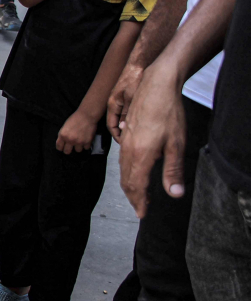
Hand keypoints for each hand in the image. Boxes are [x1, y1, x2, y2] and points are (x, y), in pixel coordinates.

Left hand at [56, 110, 96, 153]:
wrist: (86, 116)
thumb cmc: (74, 119)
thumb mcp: (64, 127)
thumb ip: (63, 136)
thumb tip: (62, 143)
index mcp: (63, 135)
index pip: (59, 147)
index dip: (61, 147)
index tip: (63, 146)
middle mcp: (70, 140)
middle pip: (67, 152)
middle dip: (68, 149)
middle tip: (71, 146)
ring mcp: (79, 142)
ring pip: (77, 151)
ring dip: (79, 146)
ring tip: (80, 140)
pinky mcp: (87, 142)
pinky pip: (86, 148)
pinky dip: (86, 144)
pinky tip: (86, 139)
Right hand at [106, 61, 144, 140]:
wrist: (140, 63)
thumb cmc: (135, 77)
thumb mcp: (132, 98)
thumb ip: (127, 113)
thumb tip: (124, 127)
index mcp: (113, 104)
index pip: (111, 126)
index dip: (118, 136)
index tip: (125, 144)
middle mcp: (115, 102)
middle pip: (116, 122)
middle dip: (123, 133)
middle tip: (132, 141)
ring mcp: (120, 99)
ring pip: (123, 117)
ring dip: (129, 125)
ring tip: (138, 133)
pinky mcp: (127, 95)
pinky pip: (128, 110)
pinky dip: (133, 117)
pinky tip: (143, 119)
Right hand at [120, 61, 186, 218]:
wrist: (155, 85)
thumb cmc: (169, 113)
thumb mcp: (177, 144)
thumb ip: (173, 170)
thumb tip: (174, 194)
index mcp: (141, 155)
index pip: (138, 186)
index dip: (140, 202)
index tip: (142, 214)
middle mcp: (129, 150)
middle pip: (127, 181)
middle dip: (133, 197)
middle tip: (140, 209)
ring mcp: (126, 142)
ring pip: (123, 170)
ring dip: (129, 185)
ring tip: (137, 195)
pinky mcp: (126, 134)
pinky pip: (122, 159)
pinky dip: (126, 172)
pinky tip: (132, 171)